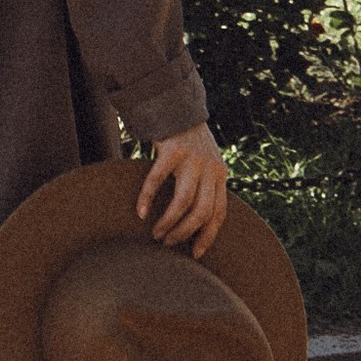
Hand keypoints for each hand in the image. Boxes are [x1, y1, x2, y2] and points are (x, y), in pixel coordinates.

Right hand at [137, 123, 227, 257]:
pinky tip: (141, 211)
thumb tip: (198, 223)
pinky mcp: (171, 150)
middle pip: (201, 212)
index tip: (195, 254)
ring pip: (183, 202)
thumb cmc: (189, 142)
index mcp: (220, 175)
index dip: (208, 236)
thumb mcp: (206, 163)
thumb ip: (206, 186)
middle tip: (168, 243)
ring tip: (157, 233)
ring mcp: (192, 159)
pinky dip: (148, 198)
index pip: (219, 214)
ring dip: (169, 222)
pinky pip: (157, 180)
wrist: (177, 106)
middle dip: (185, 233)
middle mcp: (210, 168)